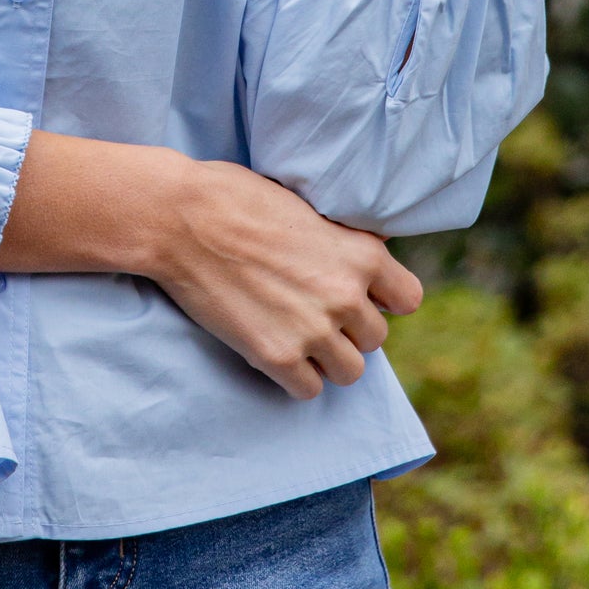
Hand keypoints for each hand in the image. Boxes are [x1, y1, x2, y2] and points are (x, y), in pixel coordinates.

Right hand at [0, 131, 422, 400]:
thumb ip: (342, 239)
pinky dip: (295, 376)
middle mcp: (345, 296)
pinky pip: (309, 390)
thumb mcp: (307, 206)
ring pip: (350, 372)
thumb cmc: (237, 198)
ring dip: (327, 358)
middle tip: (313, 311)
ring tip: (297, 336)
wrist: (180, 217)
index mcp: (361, 254)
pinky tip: (275, 350)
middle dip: (348, 328)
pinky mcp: (276, 356)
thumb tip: (364, 254)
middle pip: (375, 339)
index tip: (360, 294)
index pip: (408, 299)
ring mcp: (313, 330)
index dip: (383, 298)